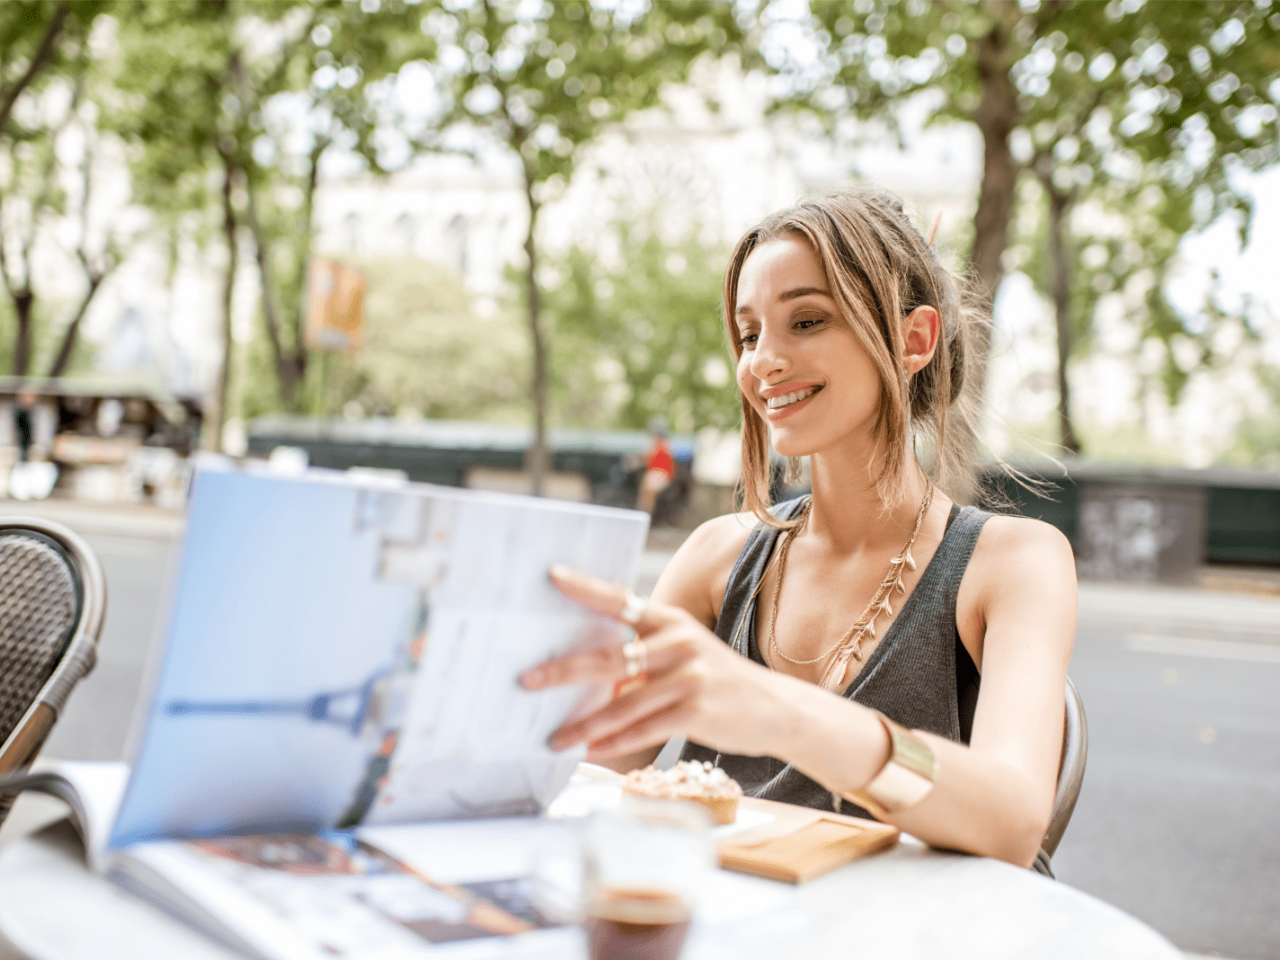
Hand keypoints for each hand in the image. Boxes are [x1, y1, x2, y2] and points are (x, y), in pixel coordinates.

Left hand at [519, 566, 783, 758]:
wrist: (775, 709)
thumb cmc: (715, 681)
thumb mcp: (684, 655)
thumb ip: (641, 660)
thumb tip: (583, 679)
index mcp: (671, 621)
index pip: (621, 599)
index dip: (586, 588)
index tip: (551, 577)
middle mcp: (679, 643)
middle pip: (609, 657)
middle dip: (564, 671)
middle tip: (526, 680)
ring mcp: (689, 677)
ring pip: (621, 704)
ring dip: (583, 724)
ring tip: (553, 738)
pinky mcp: (696, 711)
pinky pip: (642, 730)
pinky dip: (613, 743)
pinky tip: (591, 751)